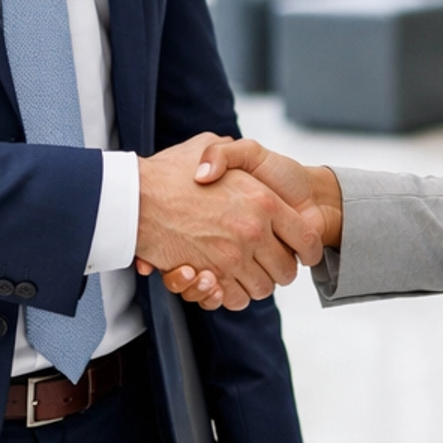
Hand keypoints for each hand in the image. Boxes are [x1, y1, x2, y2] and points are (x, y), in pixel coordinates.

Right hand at [135, 134, 322, 306]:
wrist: (134, 196)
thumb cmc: (171, 170)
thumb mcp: (210, 144)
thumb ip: (232, 151)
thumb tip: (245, 168)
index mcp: (264, 200)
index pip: (306, 238)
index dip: (307, 249)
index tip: (302, 252)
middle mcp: (254, 230)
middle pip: (286, 271)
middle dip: (280, 271)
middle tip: (268, 263)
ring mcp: (233, 256)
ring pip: (263, 288)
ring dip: (255, 284)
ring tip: (244, 271)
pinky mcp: (212, 276)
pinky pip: (235, 298)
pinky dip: (231, 295)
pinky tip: (222, 281)